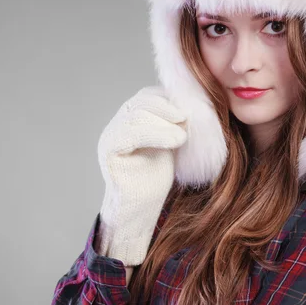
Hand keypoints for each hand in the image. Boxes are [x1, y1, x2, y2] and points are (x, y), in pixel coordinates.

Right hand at [96, 86, 187, 265]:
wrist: (140, 209)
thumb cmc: (157, 177)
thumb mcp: (170, 142)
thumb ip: (175, 123)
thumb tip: (197, 103)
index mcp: (132, 118)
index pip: (149, 96)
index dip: (171, 98)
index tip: (193, 107)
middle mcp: (119, 123)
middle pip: (142, 101)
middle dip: (168, 107)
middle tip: (187, 119)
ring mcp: (111, 135)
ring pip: (137, 114)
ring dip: (164, 121)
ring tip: (183, 135)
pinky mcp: (108, 150)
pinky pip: (130, 134)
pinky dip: (156, 133)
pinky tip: (176, 140)